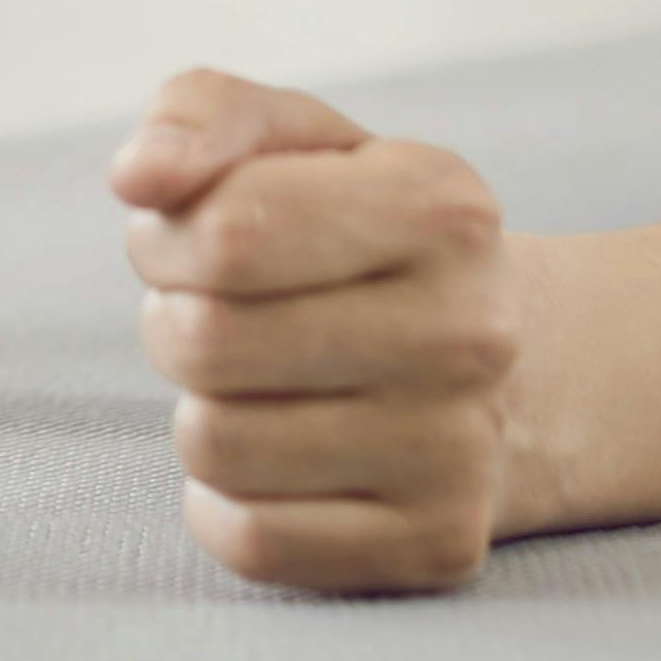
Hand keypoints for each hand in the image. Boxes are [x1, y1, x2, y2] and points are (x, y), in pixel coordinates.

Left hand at [114, 68, 525, 592]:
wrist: (519, 367)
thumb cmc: (363, 235)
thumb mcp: (300, 141)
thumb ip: (205, 115)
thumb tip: (140, 175)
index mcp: (441, 207)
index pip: (228, 230)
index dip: (167, 235)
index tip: (188, 238)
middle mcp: (467, 333)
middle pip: (204, 342)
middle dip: (176, 319)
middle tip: (222, 314)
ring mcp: (459, 451)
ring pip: (215, 446)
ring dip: (201, 410)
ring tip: (259, 382)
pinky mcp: (436, 545)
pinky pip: (250, 539)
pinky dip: (227, 502)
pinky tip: (279, 458)